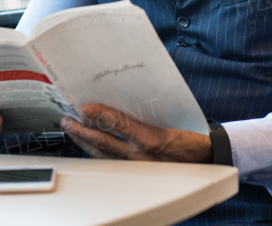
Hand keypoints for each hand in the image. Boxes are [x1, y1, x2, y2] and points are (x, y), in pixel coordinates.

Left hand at [61, 103, 211, 162]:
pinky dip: (96, 152)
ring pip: (104, 154)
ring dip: (84, 141)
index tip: (86, 107)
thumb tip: (121, 100)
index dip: (102, 115)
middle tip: (67, 119)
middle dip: (82, 130)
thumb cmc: (189, 139)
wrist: (204, 160)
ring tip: (71, 130)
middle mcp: (142, 156)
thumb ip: (145, 115)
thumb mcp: (171, 123)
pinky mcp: (136, 172)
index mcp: (153, 139)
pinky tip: (88, 145)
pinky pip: (110, 161)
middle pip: (105, 142)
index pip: (121, 125)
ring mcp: (137, 166)